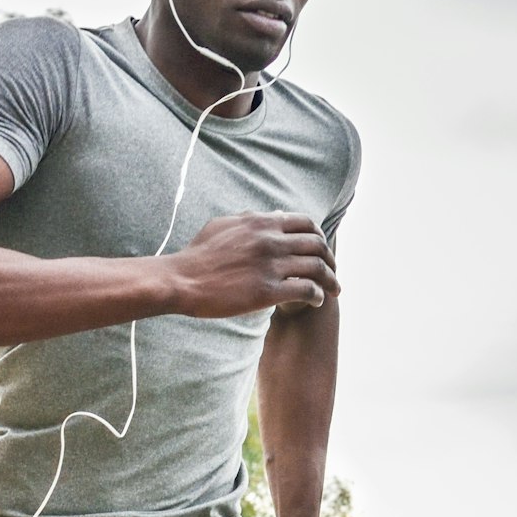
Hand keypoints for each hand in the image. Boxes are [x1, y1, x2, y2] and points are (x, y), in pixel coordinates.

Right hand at [168, 213, 339, 318]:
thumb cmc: (198, 255)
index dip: (319, 237)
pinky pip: (306, 290)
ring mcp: (270, 265)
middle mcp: (270, 240)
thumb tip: (271, 214)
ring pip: (317, 268)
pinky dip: (318, 296)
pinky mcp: (267, 291)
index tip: (322, 251)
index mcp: (261, 222)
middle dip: (331, 260)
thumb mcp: (223, 225)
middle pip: (317, 245)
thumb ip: (249, 219)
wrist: (182, 280)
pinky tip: (318, 302)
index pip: (306, 223)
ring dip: (331, 280)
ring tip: (334, 291)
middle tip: (333, 273)